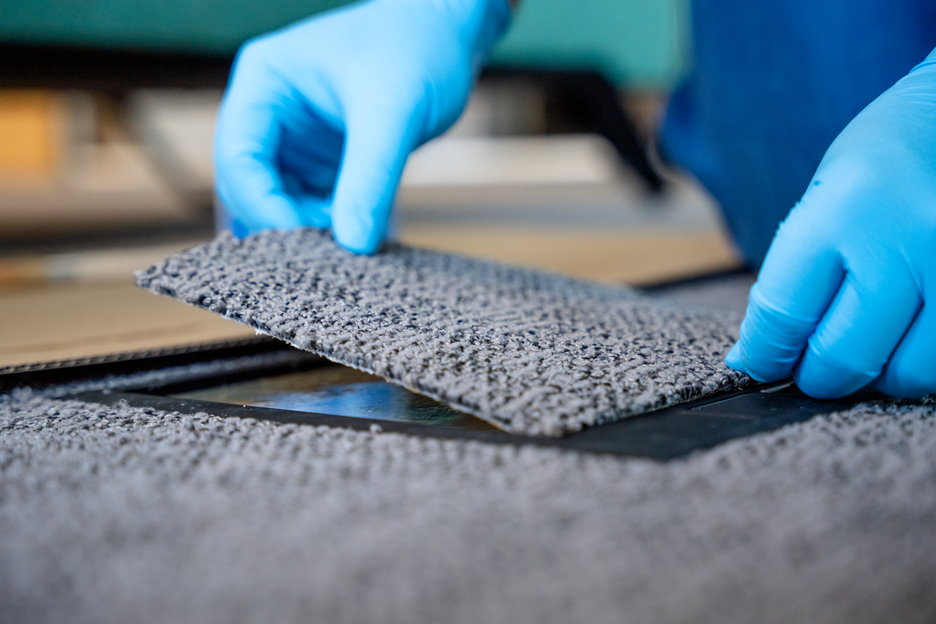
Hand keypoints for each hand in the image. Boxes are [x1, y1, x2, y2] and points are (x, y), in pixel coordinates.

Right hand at [214, 0, 509, 253]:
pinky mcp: (326, 158)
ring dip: (307, 230)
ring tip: (347, 247)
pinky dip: (329, 225)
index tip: (302, 244)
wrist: (453, 30)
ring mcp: (297, 138)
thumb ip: (370, 178)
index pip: (238, 158)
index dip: (262, 207)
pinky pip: (312, 203)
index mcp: (264, 83)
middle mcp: (271, 112)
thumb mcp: (393, 112)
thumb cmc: (418, 45)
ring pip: (281, 200)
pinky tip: (357, 237)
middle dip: (284, 223)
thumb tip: (354, 243)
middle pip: (252, 186)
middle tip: (326, 256)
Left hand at [726, 49, 935, 397]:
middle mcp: (908, 238)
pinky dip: (917, 363)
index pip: (784, 314)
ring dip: (875, 375)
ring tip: (865, 346)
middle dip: (815, 374)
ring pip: (905, 373)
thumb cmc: (883, 162)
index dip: (764, 354)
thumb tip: (762, 356)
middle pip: (842, 354)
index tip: (758, 364)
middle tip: (809, 369)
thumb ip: (794, 276)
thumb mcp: (824, 198)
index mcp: (844, 208)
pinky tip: (903, 338)